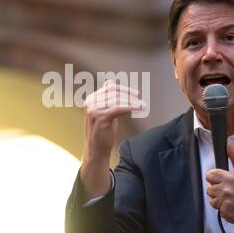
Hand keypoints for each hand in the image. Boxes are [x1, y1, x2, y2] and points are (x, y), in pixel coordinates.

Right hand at [80, 80, 145, 199]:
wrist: (96, 150)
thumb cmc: (102, 132)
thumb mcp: (104, 112)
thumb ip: (106, 98)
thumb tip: (109, 82)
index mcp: (91, 99)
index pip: (110, 88)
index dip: (124, 89)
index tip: (136, 94)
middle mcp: (90, 102)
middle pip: (114, 92)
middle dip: (130, 96)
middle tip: (141, 100)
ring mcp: (94, 110)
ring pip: (117, 100)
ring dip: (132, 102)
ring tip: (142, 106)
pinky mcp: (100, 118)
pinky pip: (118, 108)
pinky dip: (129, 107)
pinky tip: (138, 108)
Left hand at [206, 141, 233, 228]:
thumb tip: (228, 144)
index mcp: (228, 178)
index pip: (209, 175)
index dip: (214, 178)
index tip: (221, 181)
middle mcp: (225, 189)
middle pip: (209, 189)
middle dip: (217, 190)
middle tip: (228, 191)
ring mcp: (224, 202)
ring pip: (212, 200)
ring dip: (219, 201)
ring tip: (230, 199)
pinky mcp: (225, 212)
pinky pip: (218, 210)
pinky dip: (223, 209)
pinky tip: (231, 206)